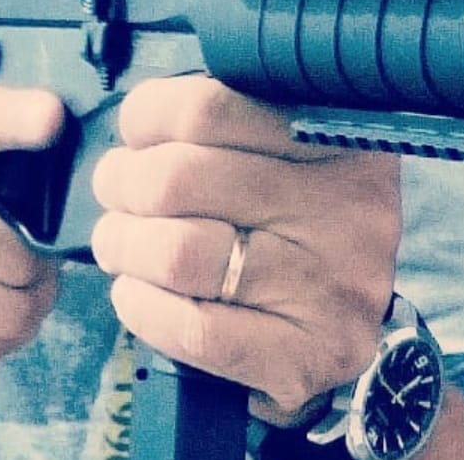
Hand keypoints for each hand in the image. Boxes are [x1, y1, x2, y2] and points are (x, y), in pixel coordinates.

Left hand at [90, 75, 401, 423]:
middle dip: (122, 184)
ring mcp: (332, 283)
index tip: (136, 133)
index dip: (146, 117)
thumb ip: (222, 123)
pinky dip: (144, 309)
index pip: (206, 109)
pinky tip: (136, 293)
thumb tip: (137, 123)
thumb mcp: (285, 147)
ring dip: (124, 246)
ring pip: (178, 254)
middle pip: (178, 180)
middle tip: (115, 190)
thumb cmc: (296, 217)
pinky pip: (196, 329)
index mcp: (331, 136)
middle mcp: (343, 204)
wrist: (348, 316)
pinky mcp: (311, 354)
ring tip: (120, 242)